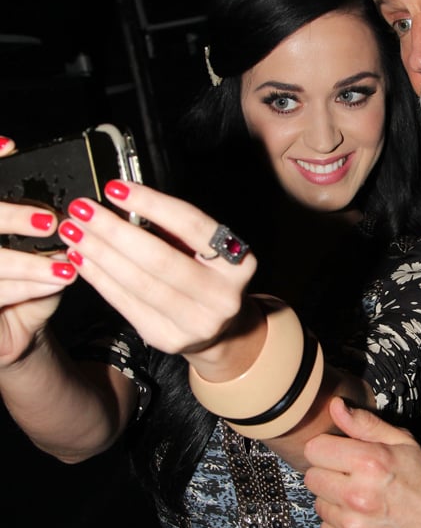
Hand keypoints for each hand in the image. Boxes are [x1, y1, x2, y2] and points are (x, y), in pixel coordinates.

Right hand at [0, 137, 76, 366]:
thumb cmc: (26, 284)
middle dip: (11, 216)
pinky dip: (28, 285)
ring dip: (27, 263)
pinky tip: (55, 282)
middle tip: (49, 223)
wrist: (12, 332)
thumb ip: (44, 224)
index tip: (10, 146)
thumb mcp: (40, 250)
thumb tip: (78, 207)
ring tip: (63, 266)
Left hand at [56, 180, 258, 370]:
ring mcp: (195, 322)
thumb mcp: (202, 248)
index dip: (151, 204)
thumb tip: (123, 203)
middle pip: (158, 258)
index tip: (116, 189)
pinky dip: (99, 278)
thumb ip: (172, 228)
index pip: (191, 226)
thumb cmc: (206, 276)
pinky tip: (82, 259)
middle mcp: (221, 295)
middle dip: (113, 231)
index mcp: (237, 263)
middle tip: (83, 210)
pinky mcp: (167, 338)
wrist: (219, 329)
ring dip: (99, 254)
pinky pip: (125, 304)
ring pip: (137, 283)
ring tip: (75, 232)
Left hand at [303, 397, 420, 527]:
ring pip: (318, 504)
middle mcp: (358, 496)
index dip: (328, 450)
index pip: (314, 450)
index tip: (342, 455)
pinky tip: (362, 520)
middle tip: (353, 479)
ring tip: (362, 502)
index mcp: (370, 462)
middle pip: (312, 478)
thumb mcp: (402, 442)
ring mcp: (353, 526)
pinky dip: (340, 525)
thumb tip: (336, 406)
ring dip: (334, 502)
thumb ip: (364, 423)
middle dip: (329, 475)